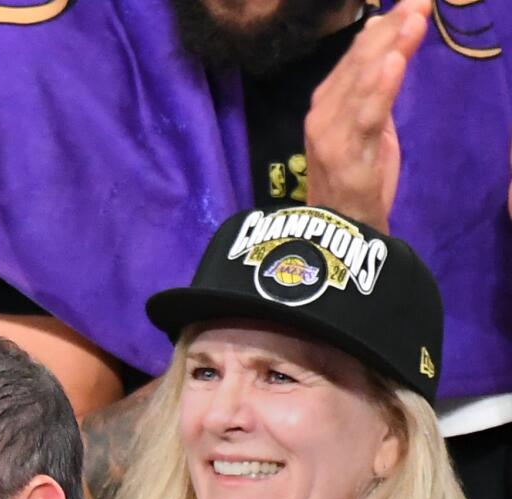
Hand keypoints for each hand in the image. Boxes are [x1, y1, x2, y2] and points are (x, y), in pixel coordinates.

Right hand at [303, 0, 429, 229]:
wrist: (343, 228)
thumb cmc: (357, 175)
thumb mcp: (368, 121)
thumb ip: (372, 81)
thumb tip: (382, 28)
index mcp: (327, 102)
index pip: (356, 55)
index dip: (385, 26)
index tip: (414, 1)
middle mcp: (322, 112)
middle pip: (359, 63)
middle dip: (392, 30)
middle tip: (422, 1)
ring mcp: (331, 133)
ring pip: (363, 84)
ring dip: (390, 49)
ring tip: (415, 19)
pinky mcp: (346, 154)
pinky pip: (366, 117)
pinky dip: (379, 89)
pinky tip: (394, 62)